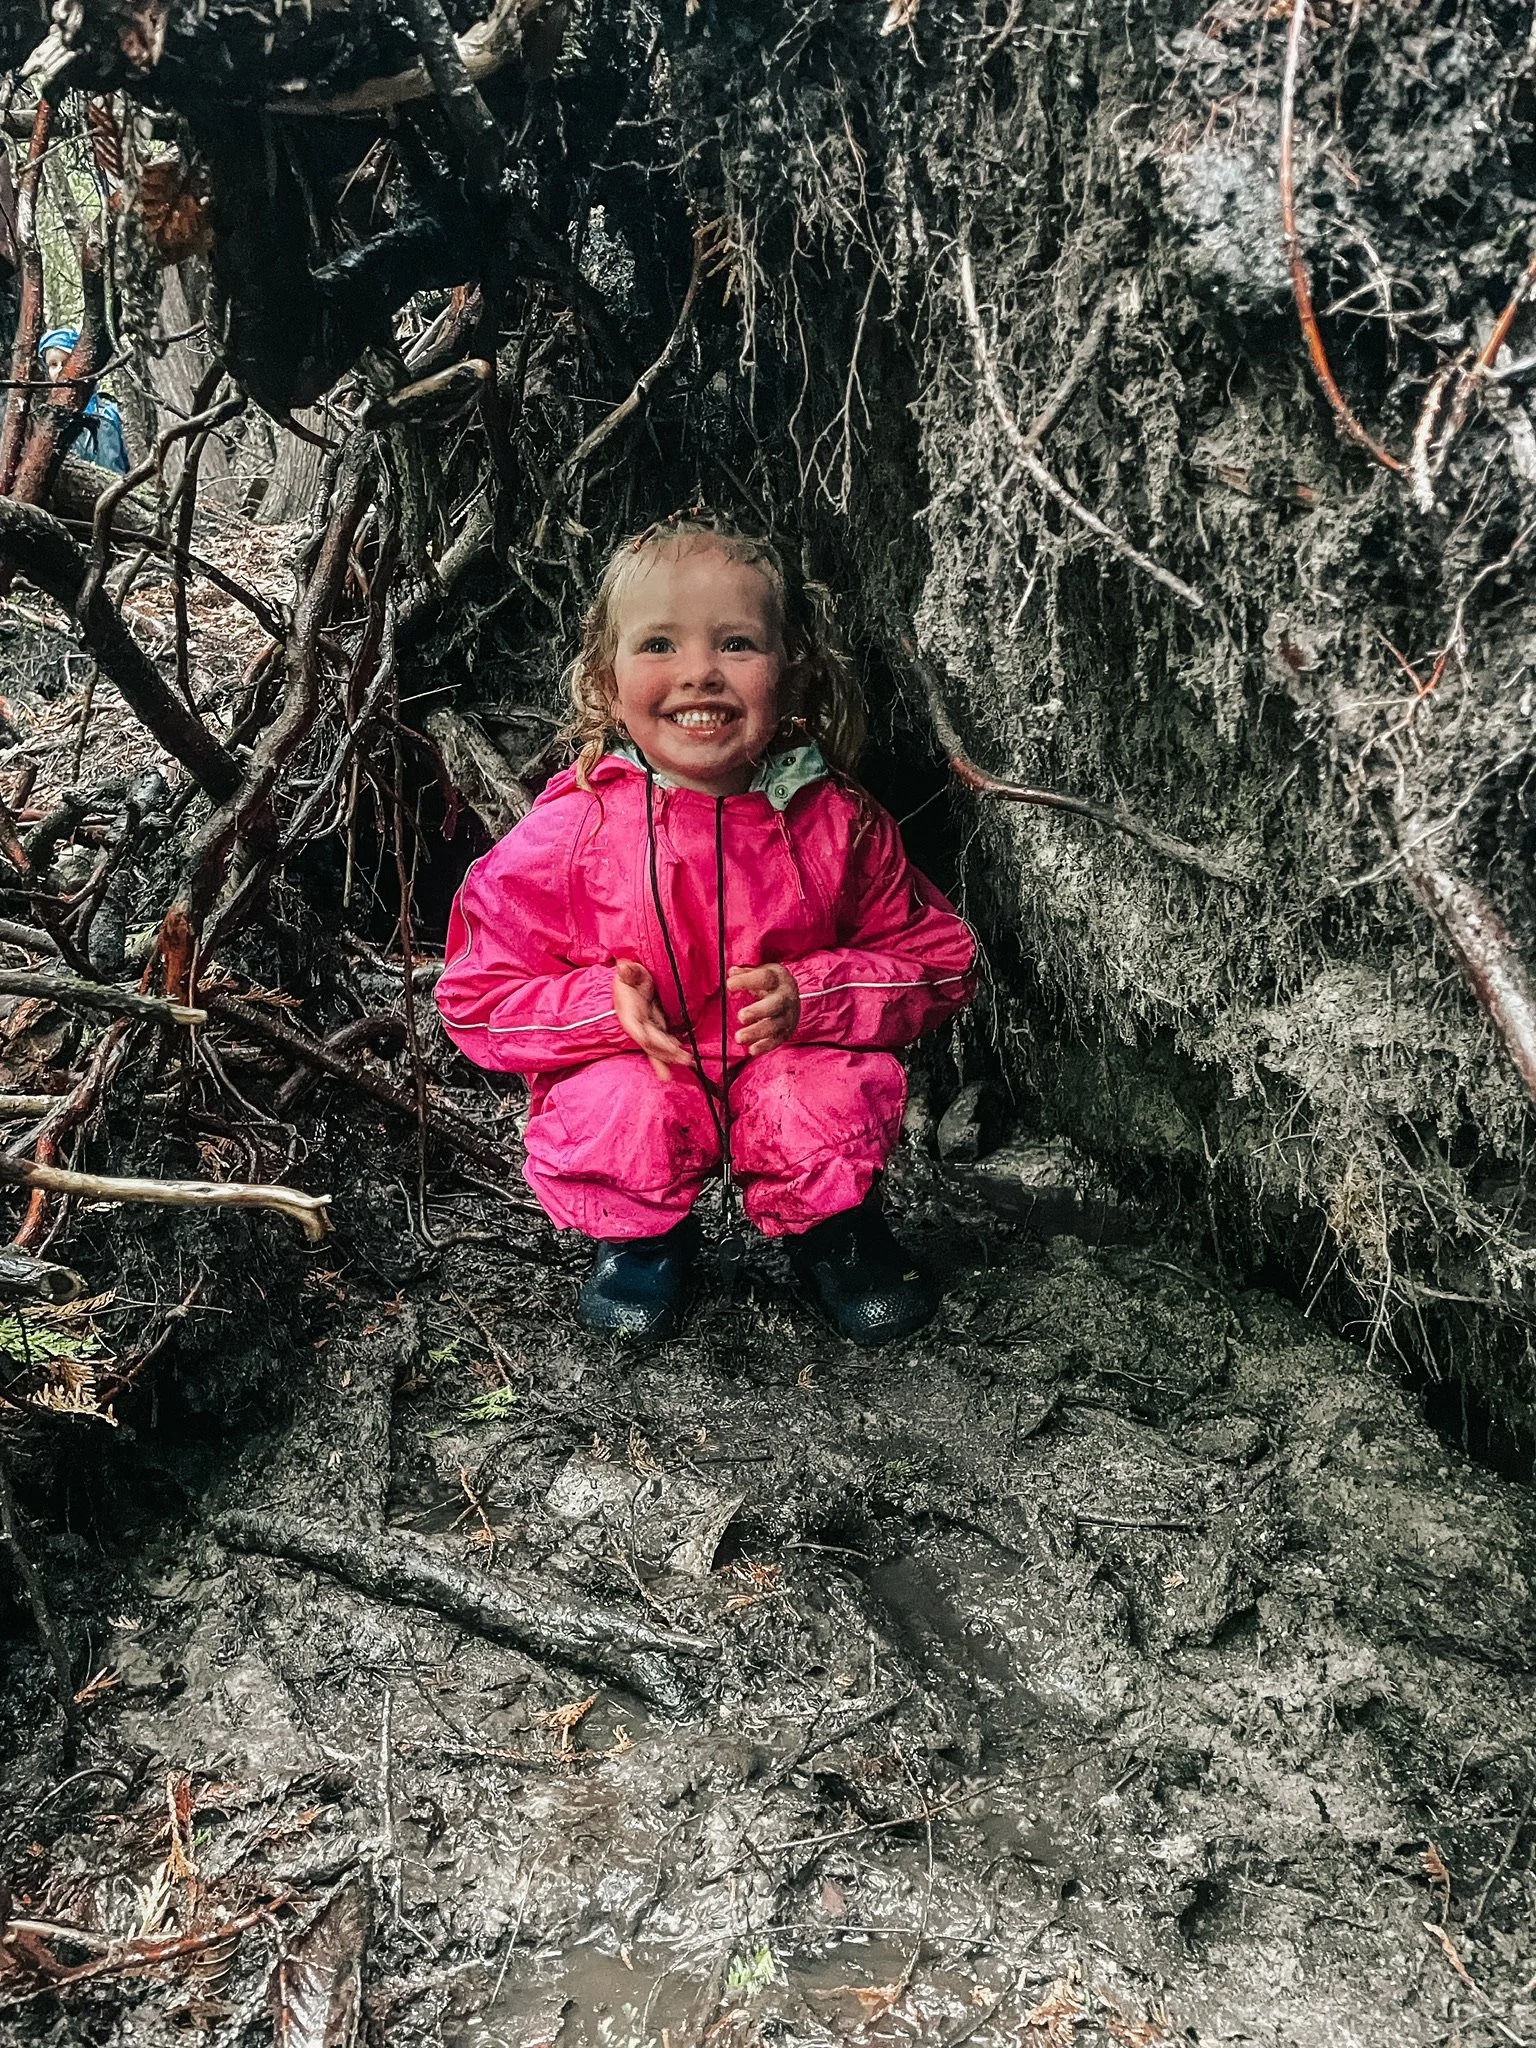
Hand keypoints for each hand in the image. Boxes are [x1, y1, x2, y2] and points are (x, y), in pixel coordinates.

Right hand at [613, 959, 693, 1081]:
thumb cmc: (631, 974)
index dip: (647, 1037)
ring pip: (657, 1046)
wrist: (633, 977)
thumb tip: (623, 967)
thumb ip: (627, 971)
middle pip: (650, 1042)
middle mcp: (635, 1023)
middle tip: (683, 1058)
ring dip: (671, 1055)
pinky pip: (663, 1041)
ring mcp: (646, 1026)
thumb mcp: (629, 970)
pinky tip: (682, 1057)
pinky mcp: (655, 1025)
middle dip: (666, 1051)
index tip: (659, 1043)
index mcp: (627, 1011)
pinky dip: (671, 1050)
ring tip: (687, 1061)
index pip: (636, 1028)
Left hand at [728, 962, 800, 1056]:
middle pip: (774, 1005)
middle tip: (740, 1016)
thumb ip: (746, 973)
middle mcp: (785, 997)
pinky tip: (751, 1049)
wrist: (793, 996)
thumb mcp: (761, 972)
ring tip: (739, 1037)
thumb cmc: (771, 983)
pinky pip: (777, 1040)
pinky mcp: (787, 1031)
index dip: (747, 981)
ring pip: (775, 1026)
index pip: (764, 978)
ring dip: (757, 1032)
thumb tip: (732, 972)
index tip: (729, 984)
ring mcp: (787, 1016)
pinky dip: (764, 1046)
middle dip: (758, 1011)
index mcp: (777, 979)